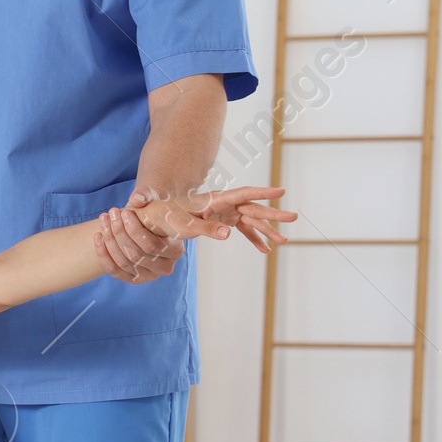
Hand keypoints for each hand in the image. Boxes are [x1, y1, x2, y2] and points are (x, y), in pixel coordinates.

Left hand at [93, 195, 184, 282]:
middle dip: (119, 232)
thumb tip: (136, 198)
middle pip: (136, 254)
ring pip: (123, 262)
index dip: (135, 230)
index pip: (152, 245)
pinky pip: (114, 270)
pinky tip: (97, 236)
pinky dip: (103, 254)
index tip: (124, 212)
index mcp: (176, 251)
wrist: (147, 226)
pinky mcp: (134, 279)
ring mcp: (149, 276)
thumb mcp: (153, 202)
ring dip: (109, 240)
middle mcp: (165, 268)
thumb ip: (147, 197)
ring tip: (103, 220)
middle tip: (110, 213)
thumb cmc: (153, 213)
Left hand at [96, 184, 295, 273]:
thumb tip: (224, 232)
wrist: (148, 216)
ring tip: (284, 241)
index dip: (261, 193)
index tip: (281, 192)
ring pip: (249, 219)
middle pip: (251, 207)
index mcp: (212, 201)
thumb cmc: (159, 215)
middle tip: (293, 217)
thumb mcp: (177, 221)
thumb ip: (200, 226)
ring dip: (266, 229)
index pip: (241, 194)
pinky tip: (264, 250)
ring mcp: (220, 213)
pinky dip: (252, 238)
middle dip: (272, 213)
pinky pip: (240, 229)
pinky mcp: (218, 222)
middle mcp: (219, 205)